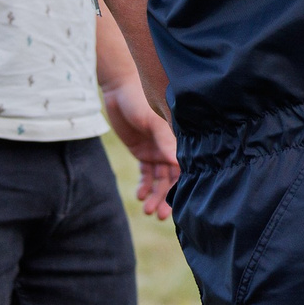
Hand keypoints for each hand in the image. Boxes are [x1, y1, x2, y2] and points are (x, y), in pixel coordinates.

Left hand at [102, 79, 179, 218]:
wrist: (118, 88)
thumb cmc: (139, 99)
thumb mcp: (152, 120)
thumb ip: (165, 140)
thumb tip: (178, 163)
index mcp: (178, 140)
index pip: (184, 168)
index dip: (183, 187)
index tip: (179, 205)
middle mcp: (170, 147)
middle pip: (172, 179)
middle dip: (166, 197)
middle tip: (159, 215)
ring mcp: (156, 150)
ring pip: (159, 179)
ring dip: (154, 195)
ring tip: (147, 211)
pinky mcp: (142, 152)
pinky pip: (146, 173)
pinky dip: (144, 185)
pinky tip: (139, 196)